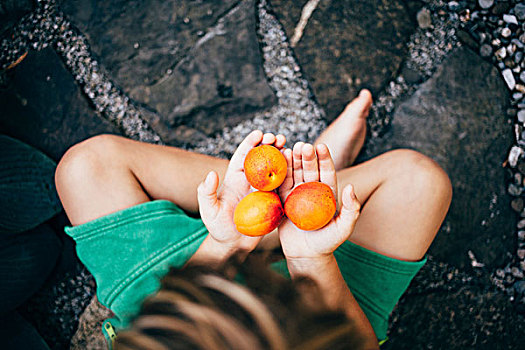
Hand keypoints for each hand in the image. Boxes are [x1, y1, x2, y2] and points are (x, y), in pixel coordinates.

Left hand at [197, 130, 285, 254]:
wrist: (234, 246)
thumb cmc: (218, 228)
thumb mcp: (208, 211)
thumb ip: (206, 193)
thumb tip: (211, 174)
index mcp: (235, 178)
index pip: (243, 155)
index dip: (251, 143)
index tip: (259, 133)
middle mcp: (250, 181)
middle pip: (261, 157)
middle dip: (270, 144)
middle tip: (278, 137)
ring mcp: (263, 191)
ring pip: (275, 168)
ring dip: (283, 157)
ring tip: (292, 148)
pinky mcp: (273, 201)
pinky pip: (283, 186)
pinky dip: (290, 175)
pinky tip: (298, 168)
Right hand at [278, 142, 360, 259]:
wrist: (306, 255)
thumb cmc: (328, 242)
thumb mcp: (344, 228)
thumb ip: (351, 209)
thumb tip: (351, 187)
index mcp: (327, 192)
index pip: (326, 171)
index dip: (324, 158)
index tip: (321, 146)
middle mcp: (311, 190)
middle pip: (309, 169)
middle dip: (306, 156)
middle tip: (303, 145)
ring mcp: (296, 194)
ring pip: (293, 174)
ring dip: (291, 161)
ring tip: (288, 149)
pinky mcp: (282, 201)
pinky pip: (279, 186)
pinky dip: (278, 175)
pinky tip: (275, 163)